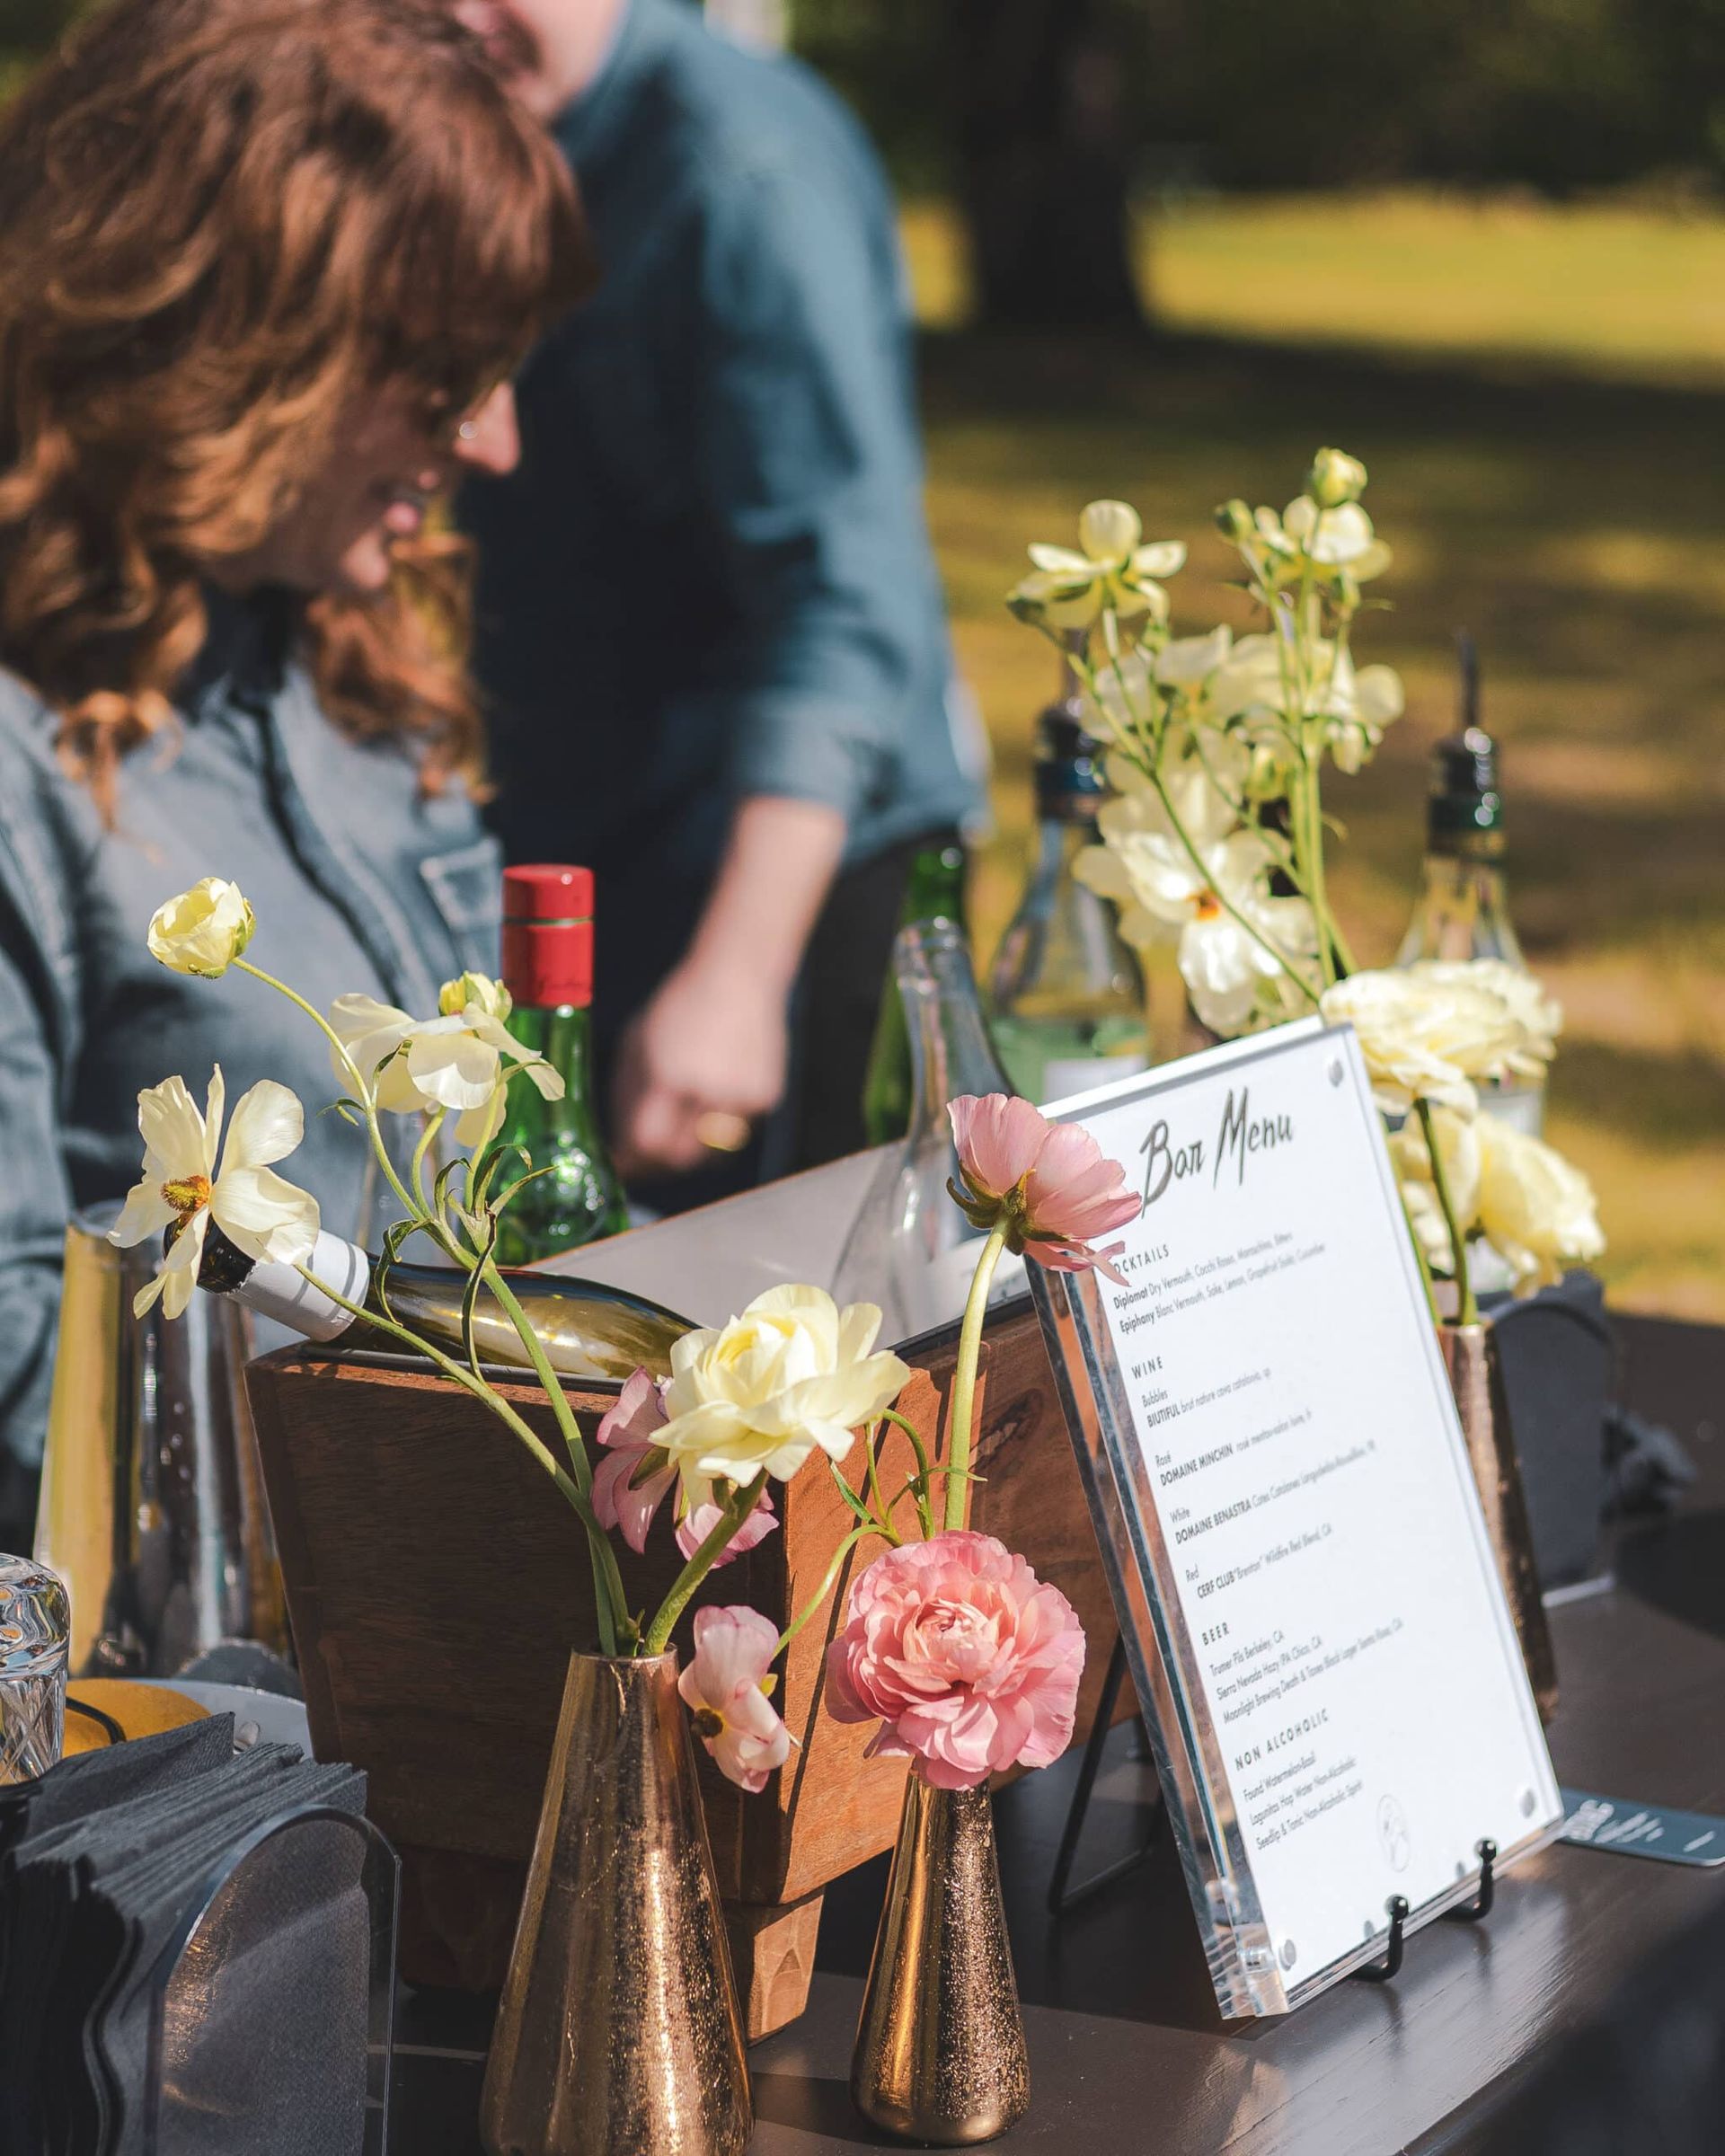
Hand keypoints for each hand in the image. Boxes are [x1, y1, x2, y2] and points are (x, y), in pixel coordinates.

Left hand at [612, 956, 788, 1178]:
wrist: (738, 978)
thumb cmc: (680, 1007)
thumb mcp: (637, 1043)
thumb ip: (626, 1096)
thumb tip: (617, 1144)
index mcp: (670, 1072)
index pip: (648, 1141)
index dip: (632, 1160)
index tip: (620, 1163)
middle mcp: (709, 1089)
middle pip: (680, 1157)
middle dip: (658, 1164)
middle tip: (644, 1157)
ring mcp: (742, 1096)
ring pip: (710, 1154)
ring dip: (690, 1148)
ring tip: (678, 1123)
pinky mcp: (765, 1099)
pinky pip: (735, 1134)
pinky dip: (718, 1127)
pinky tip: (713, 1095)